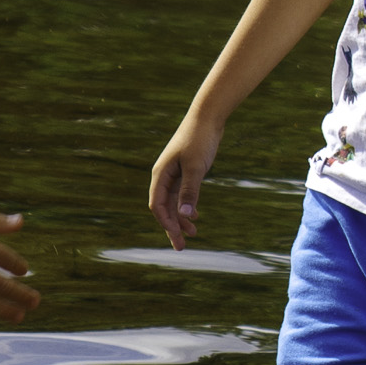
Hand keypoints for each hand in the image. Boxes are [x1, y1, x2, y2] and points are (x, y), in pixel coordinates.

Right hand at [145, 120, 221, 245]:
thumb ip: (190, 192)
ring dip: (181, 219)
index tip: (179, 237)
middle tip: (181, 247)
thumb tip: (186, 217)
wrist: (207, 117)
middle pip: (164, 208)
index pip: (157, 206)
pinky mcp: (184, 170)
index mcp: (161, 175)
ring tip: (193, 234)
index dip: (166, 224)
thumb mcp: (196, 168)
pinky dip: (187, 207)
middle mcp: (164, 175)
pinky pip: (181, 194)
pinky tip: (195, 216)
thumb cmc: (199, 140)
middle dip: (172, 227)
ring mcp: (174, 173)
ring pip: (173, 202)